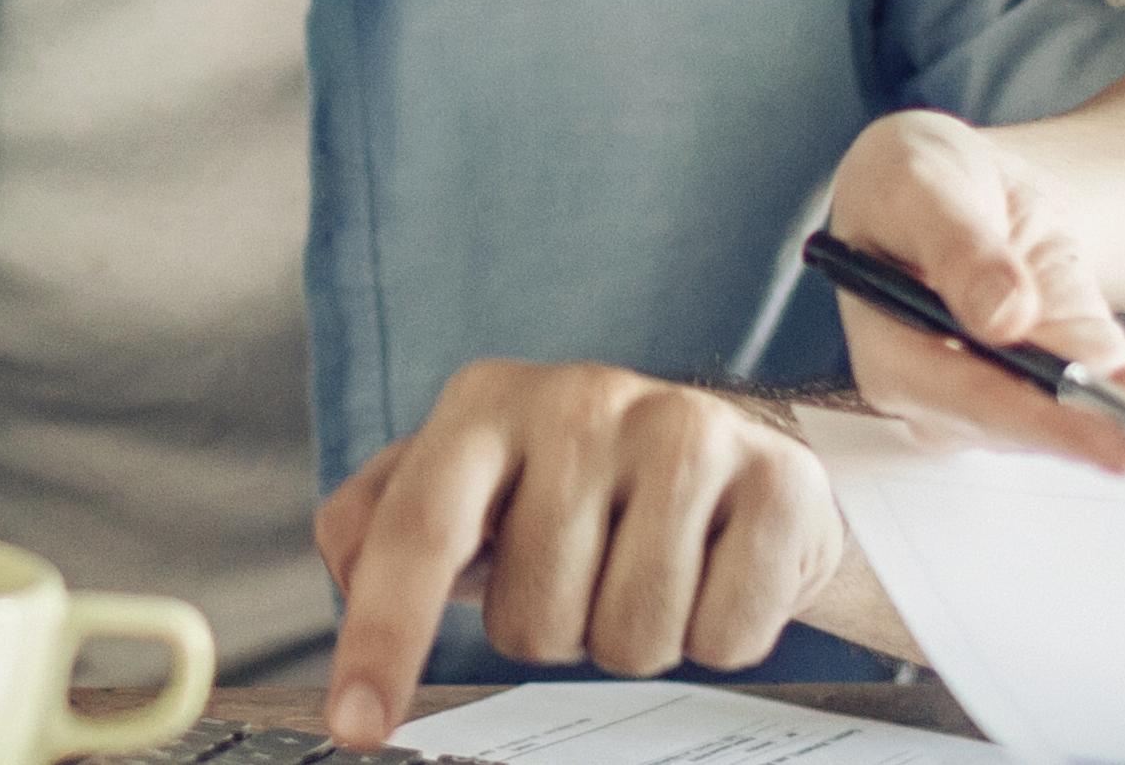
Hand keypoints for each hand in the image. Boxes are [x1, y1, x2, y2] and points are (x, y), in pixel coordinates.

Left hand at [314, 363, 849, 747]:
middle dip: (557, 631)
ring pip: (629, 638)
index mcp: (487, 405)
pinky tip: (715, 574)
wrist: (739, 456)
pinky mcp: (777, 481)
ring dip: (634, 638)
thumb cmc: (580, 488)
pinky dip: (717, 637)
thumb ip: (381, 524)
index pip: (417, 530)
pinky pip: (723, 638)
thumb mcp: (473, 484)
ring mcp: (687, 432)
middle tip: (587, 577)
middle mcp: (582, 401)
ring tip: (649, 574)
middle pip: (532, 619)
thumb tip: (347, 575)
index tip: (360, 724)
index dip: (381, 636)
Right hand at [825, 109, 1124, 471]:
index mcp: (899, 358)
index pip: (978, 403)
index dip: (1052, 426)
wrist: (948, 187)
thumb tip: (1004, 319)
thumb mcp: (919, 182)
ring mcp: (1015, 397)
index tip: (1118, 443)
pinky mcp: (1066, 378)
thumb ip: (955, 246)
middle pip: (1050, 426)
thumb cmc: (914, 180)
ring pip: (1100, 418)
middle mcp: (956, 399)